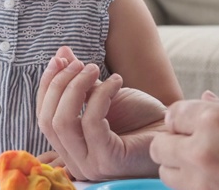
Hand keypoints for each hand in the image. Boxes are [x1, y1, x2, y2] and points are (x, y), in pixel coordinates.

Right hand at [37, 46, 165, 180]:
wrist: (174, 132)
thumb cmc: (141, 118)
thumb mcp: (103, 95)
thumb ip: (79, 80)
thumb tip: (60, 53)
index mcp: (69, 148)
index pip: (43, 116)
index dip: (47, 85)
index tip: (59, 59)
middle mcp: (75, 162)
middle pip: (47, 119)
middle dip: (60, 84)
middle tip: (80, 62)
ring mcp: (90, 165)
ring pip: (63, 121)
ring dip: (76, 87)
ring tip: (95, 68)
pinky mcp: (107, 160)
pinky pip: (90, 122)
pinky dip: (101, 94)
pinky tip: (117, 81)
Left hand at [150, 91, 218, 189]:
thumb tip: (203, 97)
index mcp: (214, 120)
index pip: (172, 114)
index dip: (181, 118)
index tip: (192, 124)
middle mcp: (201, 149)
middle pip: (159, 145)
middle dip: (172, 142)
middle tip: (192, 144)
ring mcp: (202, 181)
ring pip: (166, 172)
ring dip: (177, 166)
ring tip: (202, 164)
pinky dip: (190, 185)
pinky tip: (213, 180)